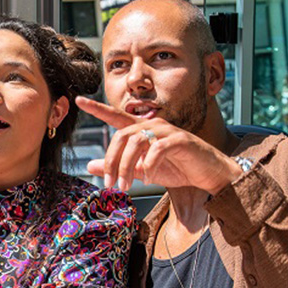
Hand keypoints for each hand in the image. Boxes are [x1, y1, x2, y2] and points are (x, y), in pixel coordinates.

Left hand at [77, 96, 241, 194]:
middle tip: (110, 184)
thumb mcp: (142, 170)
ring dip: (127, 167)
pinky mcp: (180, 140)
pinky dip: (150, 165)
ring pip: (136, 142)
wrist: (208, 174)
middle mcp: (153, 125)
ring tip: (126, 186)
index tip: (79, 101)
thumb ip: (118, 166)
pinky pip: (157, 149)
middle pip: (121, 136)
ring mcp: (167, 131)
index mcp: (142, 130)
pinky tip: (150, 178)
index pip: (116, 116)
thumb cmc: (177, 168)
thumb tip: (90, 165)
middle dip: (111, 161)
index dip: (98, 108)